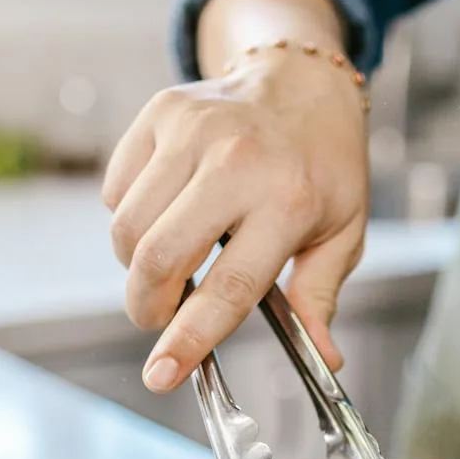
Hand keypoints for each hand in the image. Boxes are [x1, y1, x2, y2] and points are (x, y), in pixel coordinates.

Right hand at [103, 0, 368, 392]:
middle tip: (159, 317)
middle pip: (160, 258)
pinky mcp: (161, 113)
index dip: (189, 339)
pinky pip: (117, 191)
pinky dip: (129, 218)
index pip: (228, 288)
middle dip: (147, 306)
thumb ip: (320, 297)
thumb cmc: (323, 168)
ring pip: (128, 228)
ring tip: (169, 264)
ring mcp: (193, 131)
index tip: (161, 375)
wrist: (303, 83)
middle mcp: (236, 162)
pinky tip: (165, 212)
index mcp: (288, 201)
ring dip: (136, 266)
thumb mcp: (342, 234)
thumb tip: (324, 358)